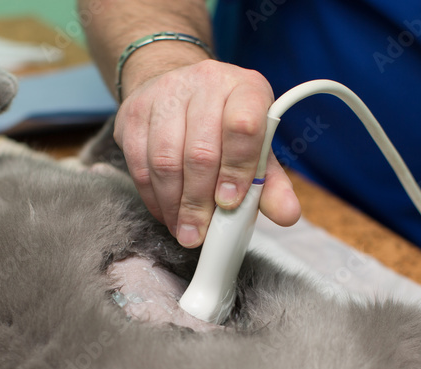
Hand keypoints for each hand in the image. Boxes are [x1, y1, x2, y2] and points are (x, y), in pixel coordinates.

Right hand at [115, 60, 300, 247]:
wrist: (182, 88)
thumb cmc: (225, 125)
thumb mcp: (256, 148)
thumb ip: (271, 183)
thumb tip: (287, 215)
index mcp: (246, 88)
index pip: (243, 126)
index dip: (237, 170)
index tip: (230, 204)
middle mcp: (206, 83)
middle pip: (200, 152)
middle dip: (199, 203)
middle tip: (200, 234)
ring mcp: (165, 94)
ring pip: (165, 160)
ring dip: (174, 205)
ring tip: (184, 229)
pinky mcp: (134, 111)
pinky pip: (139, 163)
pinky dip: (153, 197)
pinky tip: (166, 212)